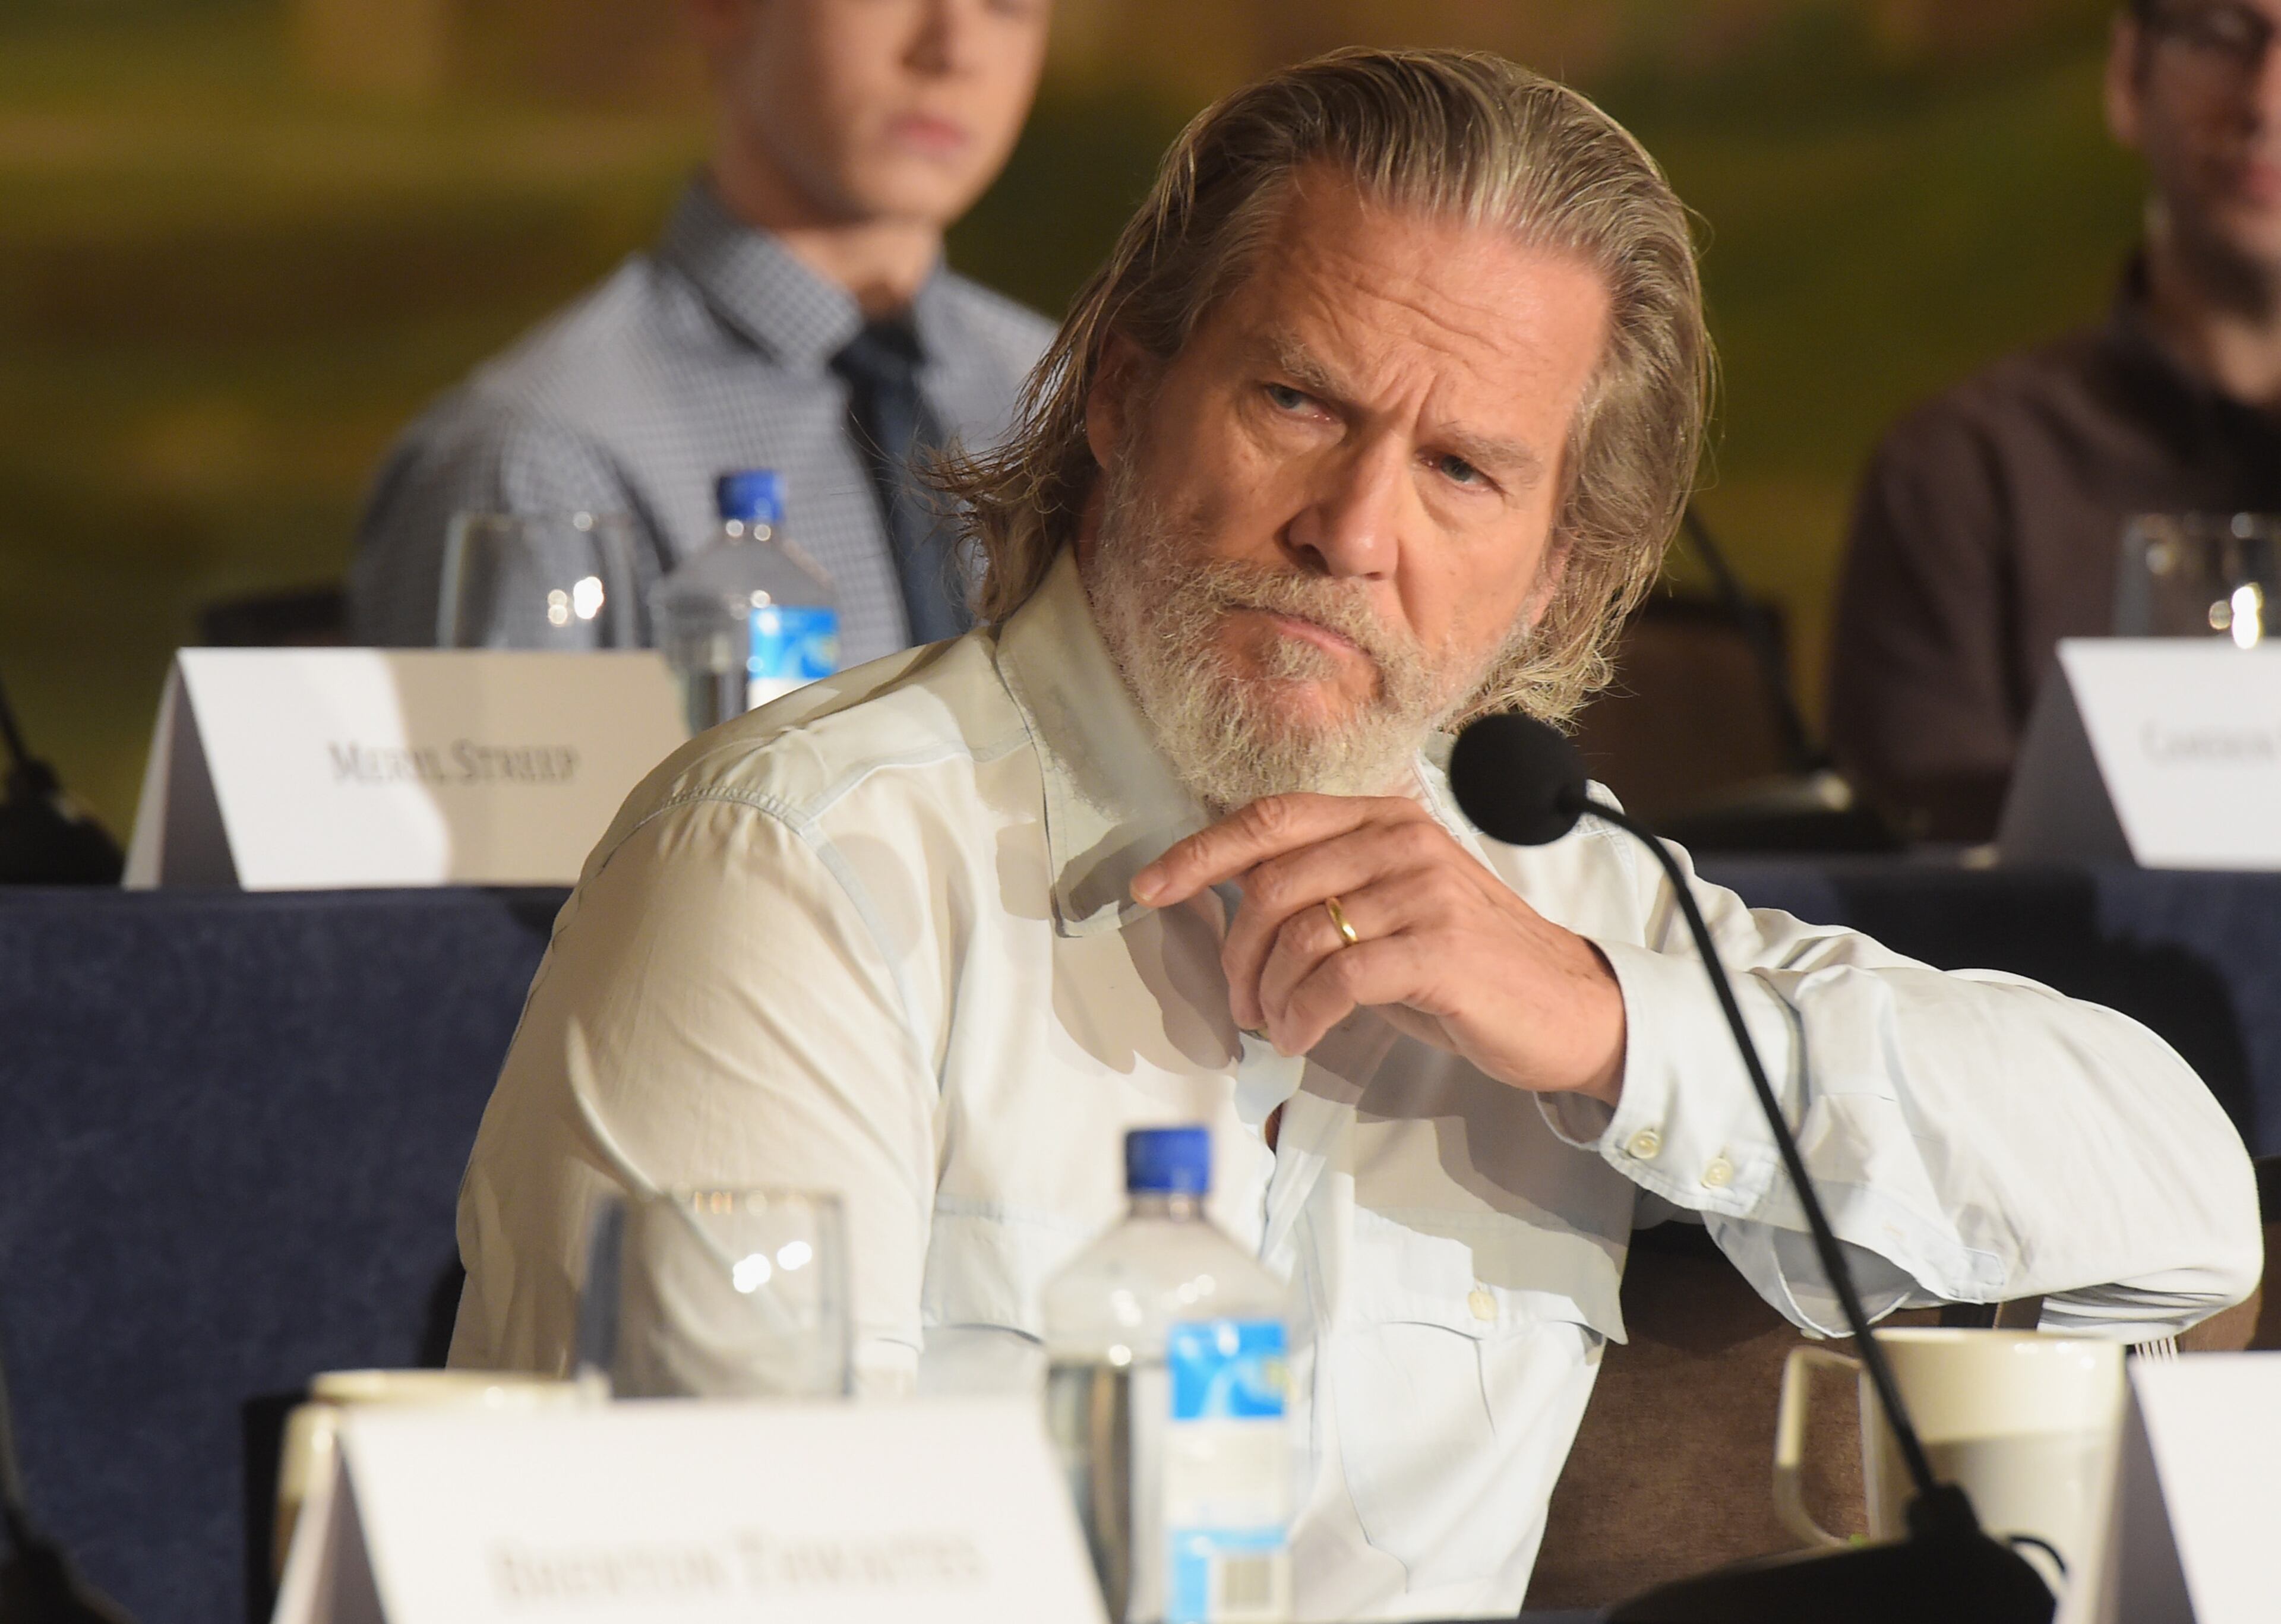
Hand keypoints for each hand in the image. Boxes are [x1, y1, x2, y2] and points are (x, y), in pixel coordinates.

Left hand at [1132, 794, 1626, 1104]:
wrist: (1570, 1008)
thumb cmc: (1468, 965)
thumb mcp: (1391, 907)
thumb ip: (1326, 890)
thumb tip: (1237, 902)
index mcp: (1384, 819)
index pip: (1270, 819)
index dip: (1200, 853)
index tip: (1150, 888)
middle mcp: (1402, 840)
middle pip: (1271, 883)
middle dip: (1235, 951)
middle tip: (1239, 1001)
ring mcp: (1423, 891)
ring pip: (1298, 934)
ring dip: (1265, 992)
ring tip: (1272, 1024)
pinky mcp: (1438, 949)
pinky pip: (1335, 978)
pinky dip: (1300, 1015)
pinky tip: (1300, 1036)